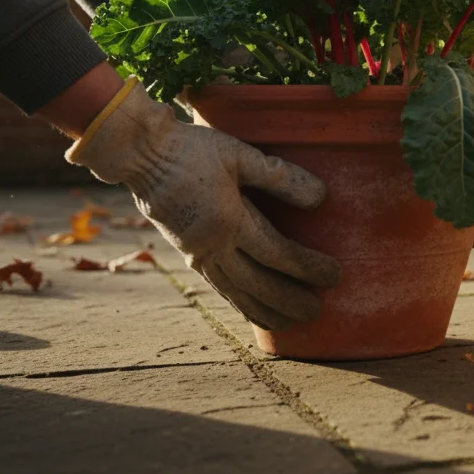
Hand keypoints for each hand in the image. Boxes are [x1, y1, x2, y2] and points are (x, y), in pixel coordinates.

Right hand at [66, 78, 340, 330]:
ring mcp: (197, 254)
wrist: (139, 155)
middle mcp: (211, 246)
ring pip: (236, 292)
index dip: (307, 268)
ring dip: (265, 310)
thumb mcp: (238, 154)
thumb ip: (279, 176)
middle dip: (290, 300)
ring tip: (290, 325)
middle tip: (318, 312)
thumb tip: (321, 197)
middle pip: (258, 284)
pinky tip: (252, 311)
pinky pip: (219, 287)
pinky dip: (239, 303)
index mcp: (227, 221)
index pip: (277, 253)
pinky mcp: (188, 254)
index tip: (334, 276)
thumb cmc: (192, 149)